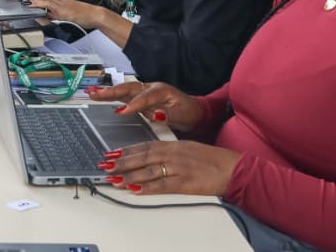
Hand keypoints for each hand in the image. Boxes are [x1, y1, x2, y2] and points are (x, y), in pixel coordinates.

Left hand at [25, 0, 108, 27]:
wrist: (94, 15)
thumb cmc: (83, 15)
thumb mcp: (65, 15)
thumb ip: (55, 14)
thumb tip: (44, 16)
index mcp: (60, 0)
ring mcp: (62, 3)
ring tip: (26, 2)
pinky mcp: (64, 8)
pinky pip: (51, 4)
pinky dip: (42, 5)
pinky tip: (37, 7)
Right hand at [88, 81, 203, 132]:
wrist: (193, 111)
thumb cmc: (188, 112)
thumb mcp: (183, 115)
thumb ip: (169, 115)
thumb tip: (155, 115)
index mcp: (161, 90)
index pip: (144, 97)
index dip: (133, 105)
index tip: (122, 112)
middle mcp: (150, 88)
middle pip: (128, 88)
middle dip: (112, 92)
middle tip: (96, 94)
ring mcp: (144, 91)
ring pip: (123, 90)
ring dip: (107, 92)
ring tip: (91, 93)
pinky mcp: (140, 97)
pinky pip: (124, 95)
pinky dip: (111, 96)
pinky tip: (99, 96)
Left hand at [101, 140, 241, 196]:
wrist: (230, 167)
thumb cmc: (211, 159)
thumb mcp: (187, 148)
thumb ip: (168, 151)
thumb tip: (151, 157)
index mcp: (173, 145)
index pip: (144, 146)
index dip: (126, 150)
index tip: (112, 153)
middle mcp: (173, 154)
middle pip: (142, 157)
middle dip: (121, 162)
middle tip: (105, 166)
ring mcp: (177, 168)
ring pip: (148, 171)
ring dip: (129, 175)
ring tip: (114, 179)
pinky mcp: (184, 182)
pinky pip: (162, 185)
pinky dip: (147, 188)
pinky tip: (135, 190)